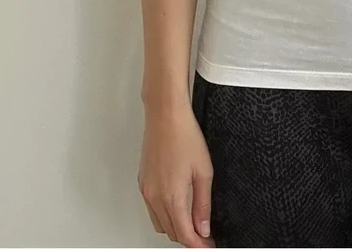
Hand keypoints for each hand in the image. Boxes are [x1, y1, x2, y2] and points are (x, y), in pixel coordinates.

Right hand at [138, 104, 214, 247]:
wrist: (165, 115)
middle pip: (172, 232)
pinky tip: (178, 208)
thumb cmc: (184, 136)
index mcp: (172, 196)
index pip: (185, 234)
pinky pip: (152, 210)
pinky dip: (165, 216)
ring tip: (194, 224)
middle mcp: (155, 197)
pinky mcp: (143, 183)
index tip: (208, 246)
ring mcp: (146, 190)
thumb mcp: (204, 171)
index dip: (198, 245)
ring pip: (160, 223)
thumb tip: (204, 227)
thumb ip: (203, 203)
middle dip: (189, 238)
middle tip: (205, 236)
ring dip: (176, 228)